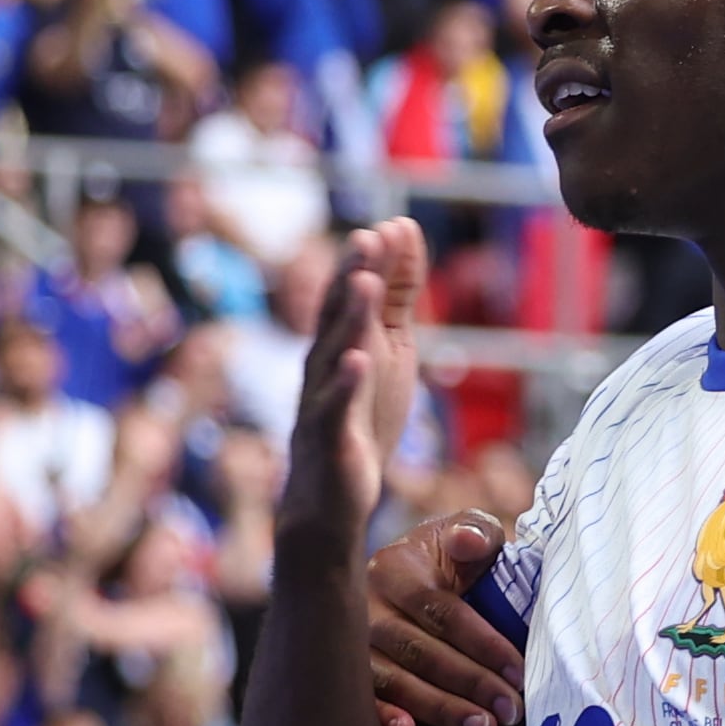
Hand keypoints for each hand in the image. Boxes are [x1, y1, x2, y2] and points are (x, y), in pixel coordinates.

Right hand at [277, 218, 428, 565]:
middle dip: (352, 275)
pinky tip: (358, 360)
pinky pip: (334, 408)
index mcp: (341, 342)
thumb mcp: (388, 349)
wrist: (330, 499)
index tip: (397, 226)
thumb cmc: (359, 417)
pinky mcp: (328, 438)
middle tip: (368, 236)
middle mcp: (325, 364)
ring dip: (349, 317)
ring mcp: (322, 399)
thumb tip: (402, 231)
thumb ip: (397, 296)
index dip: (374, 262)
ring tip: (366, 282)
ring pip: (333, 353)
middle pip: (337, 314)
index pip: (354, 295)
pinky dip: (345, 383)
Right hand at [363, 511, 523, 725]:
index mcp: (393, 569)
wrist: (407, 578)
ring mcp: (348, 646)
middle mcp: (363, 608)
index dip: (482, 643)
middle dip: (469, 683)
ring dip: (439, 709)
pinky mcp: (345, 677)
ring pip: (393, 681)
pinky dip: (381, 717)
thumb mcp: (465, 534)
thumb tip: (466, 542)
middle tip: (510, 711)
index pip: (441, 610)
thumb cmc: (450, 560)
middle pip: (418, 651)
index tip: (518, 672)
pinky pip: (362, 701)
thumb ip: (475, 532)